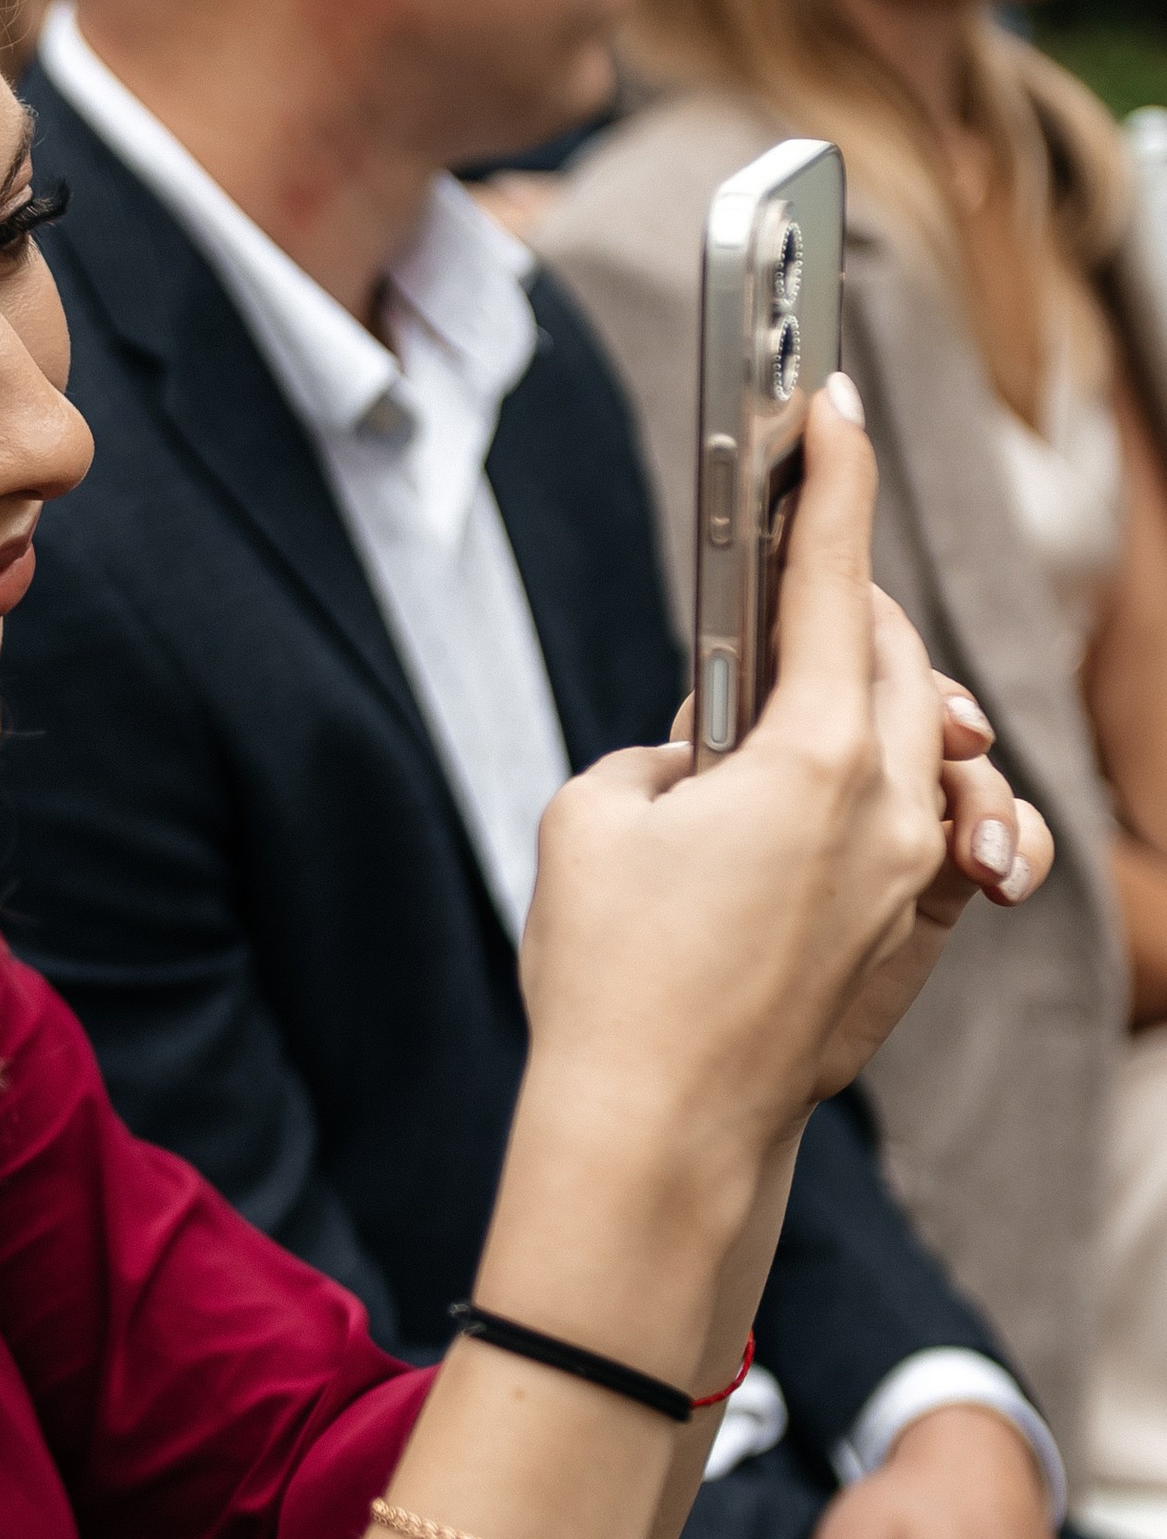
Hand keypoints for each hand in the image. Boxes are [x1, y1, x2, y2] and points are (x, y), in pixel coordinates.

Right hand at [518, 383, 1038, 1216]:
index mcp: (811, 756)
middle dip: (841, 609)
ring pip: (930, 742)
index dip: (829, 477)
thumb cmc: (610, 976)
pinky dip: (906, 799)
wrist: (662, 1136)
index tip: (833, 402)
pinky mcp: (919, 939)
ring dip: (882, 706)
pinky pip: (943, 832)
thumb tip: (713, 754)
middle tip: (778, 589)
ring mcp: (917, 879)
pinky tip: (859, 814)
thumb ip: (668, 745)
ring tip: (810, 714)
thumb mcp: (596, 812)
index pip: (829, 578)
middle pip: (893, 656)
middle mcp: (891, 808)